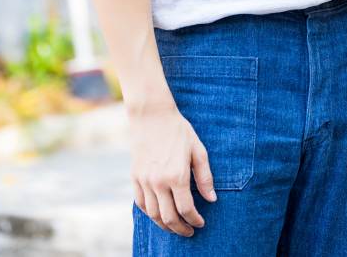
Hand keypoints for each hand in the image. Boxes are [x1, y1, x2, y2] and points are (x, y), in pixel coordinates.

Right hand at [128, 103, 216, 236]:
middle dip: (181, 229)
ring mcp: (145, 180)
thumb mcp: (197, 149)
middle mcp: (159, 182)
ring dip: (165, 225)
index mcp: (177, 176)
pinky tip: (158, 213)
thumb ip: (205, 177)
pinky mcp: (135, 177)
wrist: (151, 115)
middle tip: (189, 231)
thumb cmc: (178, 130)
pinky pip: (141, 203)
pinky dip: (150, 213)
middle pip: (169, 218)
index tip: (200, 222)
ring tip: (175, 226)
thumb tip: (212, 199)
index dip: (195, 220)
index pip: (186, 209)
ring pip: (154, 214)